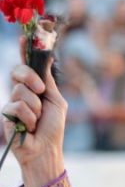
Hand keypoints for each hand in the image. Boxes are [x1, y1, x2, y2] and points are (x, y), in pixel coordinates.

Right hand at [2, 36, 65, 186]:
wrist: (46, 149)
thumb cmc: (53, 127)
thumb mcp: (56, 101)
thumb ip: (48, 81)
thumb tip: (47, 59)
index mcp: (35, 87)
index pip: (28, 65)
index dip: (25, 51)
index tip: (24, 37)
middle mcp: (22, 92)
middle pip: (19, 71)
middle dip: (30, 78)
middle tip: (40, 90)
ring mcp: (12, 102)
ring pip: (20, 90)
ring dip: (35, 107)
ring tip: (38, 120)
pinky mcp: (6, 114)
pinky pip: (16, 107)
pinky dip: (28, 117)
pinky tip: (30, 127)